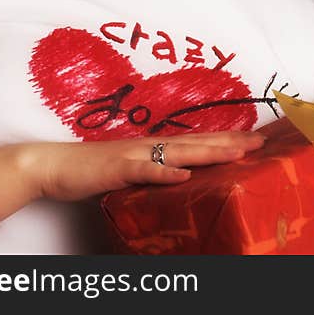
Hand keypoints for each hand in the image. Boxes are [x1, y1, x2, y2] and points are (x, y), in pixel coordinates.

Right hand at [17, 131, 265, 201]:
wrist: (52, 165)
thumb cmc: (90, 168)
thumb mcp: (128, 168)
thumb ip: (152, 169)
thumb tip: (177, 174)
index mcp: (154, 146)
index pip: (197, 141)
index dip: (226, 139)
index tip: (254, 140)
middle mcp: (149, 145)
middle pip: (197, 142)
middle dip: (230, 142)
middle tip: (261, 143)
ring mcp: (135, 155)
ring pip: (179, 152)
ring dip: (209, 151)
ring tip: (238, 153)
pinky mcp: (118, 168)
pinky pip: (144, 171)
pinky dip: (164, 172)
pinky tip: (184, 175)